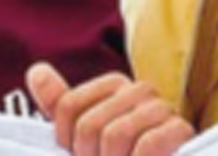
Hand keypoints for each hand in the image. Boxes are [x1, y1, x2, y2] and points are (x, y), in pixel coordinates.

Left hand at [26, 63, 191, 155]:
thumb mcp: (85, 135)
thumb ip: (61, 104)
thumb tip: (36, 71)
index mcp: (115, 85)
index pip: (68, 106)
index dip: (67, 140)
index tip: (81, 154)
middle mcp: (140, 90)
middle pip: (89, 124)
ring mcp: (163, 109)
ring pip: (114, 135)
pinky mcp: (181, 131)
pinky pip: (146, 145)